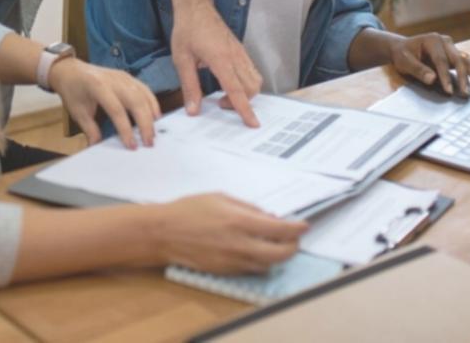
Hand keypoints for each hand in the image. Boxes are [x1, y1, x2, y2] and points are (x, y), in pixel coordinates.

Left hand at [50, 59, 161, 147]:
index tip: (131, 145)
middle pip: (135, 101)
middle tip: (148, 142)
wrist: (70, 70)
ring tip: (153, 133)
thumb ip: (90, 129)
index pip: (116, 109)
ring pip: (143, 94)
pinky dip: (152, 103)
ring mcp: (123, 76)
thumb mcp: (77, 112)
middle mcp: (113, 79)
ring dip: (151, 114)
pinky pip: (144, 89)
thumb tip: (99, 147)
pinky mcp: (128, 76)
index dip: (125, 129)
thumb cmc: (73, 91)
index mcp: (97, 86)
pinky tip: (155, 117)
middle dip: (144, 123)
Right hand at [148, 194, 305, 272]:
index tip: (304, 225)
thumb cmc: (190, 210)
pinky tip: (256, 250)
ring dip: (277, 256)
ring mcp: (233, 261)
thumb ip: (248, 208)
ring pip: (268, 265)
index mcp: (240, 222)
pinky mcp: (226, 271)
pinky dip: (260, 261)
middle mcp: (240, 245)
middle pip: (280, 254)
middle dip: (293, 246)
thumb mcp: (221, 198)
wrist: (164, 233)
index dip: (297, 229)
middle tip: (295, 238)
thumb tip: (269, 218)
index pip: (280, 230)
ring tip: (277, 244)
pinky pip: (252, 269)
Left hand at [170, 0, 261, 126]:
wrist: (195, 6)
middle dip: (242, 102)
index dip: (244, 109)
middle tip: (221, 104)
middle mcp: (234, 56)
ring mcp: (240, 52)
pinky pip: (251, 70)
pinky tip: (229, 81)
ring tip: (225, 94)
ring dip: (246, 93)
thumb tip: (193, 110)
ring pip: (255, 79)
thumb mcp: (181, 59)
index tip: (252, 123)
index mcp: (220, 59)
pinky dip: (246, 82)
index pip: (236, 90)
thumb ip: (189, 86)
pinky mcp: (240, 49)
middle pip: (251, 87)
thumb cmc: (187, 29)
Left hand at [389, 33, 469, 97]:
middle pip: (458, 59)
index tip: (449, 91)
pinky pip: (468, 62)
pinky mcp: (455, 54)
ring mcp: (452, 47)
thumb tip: (432, 79)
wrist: (403, 48)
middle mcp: (445, 42)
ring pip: (467, 60)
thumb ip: (417, 69)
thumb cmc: (403, 54)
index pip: (441, 60)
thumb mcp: (404, 61)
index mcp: (432, 40)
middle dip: (463, 78)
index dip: (445, 76)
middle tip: (466, 94)